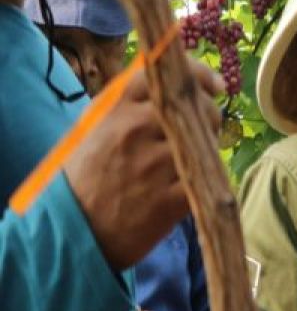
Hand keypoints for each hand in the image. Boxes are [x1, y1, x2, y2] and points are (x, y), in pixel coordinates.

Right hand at [64, 57, 222, 269]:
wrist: (69, 235)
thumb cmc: (81, 180)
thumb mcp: (93, 129)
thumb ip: (128, 104)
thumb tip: (171, 83)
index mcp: (115, 109)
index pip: (165, 75)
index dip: (196, 75)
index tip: (212, 85)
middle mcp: (136, 130)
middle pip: (196, 107)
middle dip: (208, 115)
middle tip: (203, 128)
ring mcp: (155, 165)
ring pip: (206, 141)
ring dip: (208, 146)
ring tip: (192, 156)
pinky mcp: (171, 199)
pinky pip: (207, 176)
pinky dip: (207, 176)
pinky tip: (194, 180)